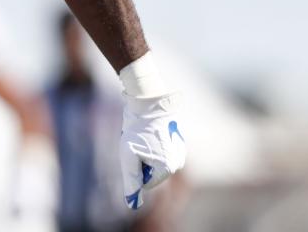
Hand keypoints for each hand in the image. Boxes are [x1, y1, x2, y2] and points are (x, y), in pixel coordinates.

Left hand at [119, 92, 185, 209]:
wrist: (148, 102)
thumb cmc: (136, 128)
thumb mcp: (128, 155)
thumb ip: (131, 180)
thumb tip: (132, 203)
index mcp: (167, 168)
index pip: (146, 183)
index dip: (135, 168)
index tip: (134, 150)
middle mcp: (178, 163)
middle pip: (151, 173)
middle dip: (141, 161)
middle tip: (136, 143)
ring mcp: (180, 152)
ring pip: (155, 163)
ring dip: (146, 153)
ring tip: (143, 136)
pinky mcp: (178, 143)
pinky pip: (160, 152)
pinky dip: (152, 146)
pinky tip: (149, 132)